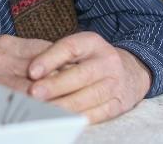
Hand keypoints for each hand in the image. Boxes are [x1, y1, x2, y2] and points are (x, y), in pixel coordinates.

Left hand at [27, 31, 152, 123]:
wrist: (130, 71)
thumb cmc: (93, 60)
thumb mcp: (80, 48)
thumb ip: (58, 57)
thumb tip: (31, 74)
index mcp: (93, 43)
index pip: (70, 47)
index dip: (50, 59)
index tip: (31, 71)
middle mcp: (107, 61)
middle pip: (81, 74)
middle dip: (56, 85)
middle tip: (35, 93)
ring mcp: (115, 82)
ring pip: (90, 96)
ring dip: (66, 105)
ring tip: (46, 110)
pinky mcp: (120, 103)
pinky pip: (101, 112)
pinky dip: (83, 117)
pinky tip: (67, 120)